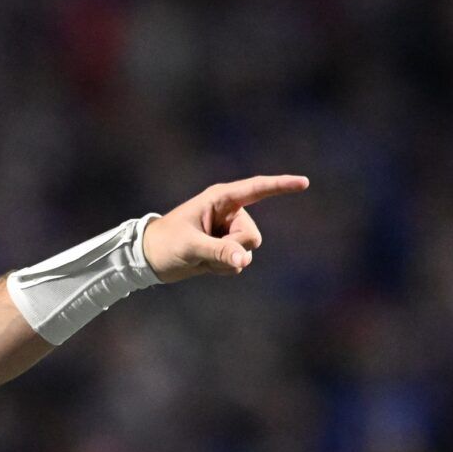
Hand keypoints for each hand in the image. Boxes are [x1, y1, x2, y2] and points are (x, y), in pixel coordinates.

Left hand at [141, 174, 309, 282]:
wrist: (148, 259)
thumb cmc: (164, 243)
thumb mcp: (191, 247)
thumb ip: (219, 251)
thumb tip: (244, 261)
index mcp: (220, 199)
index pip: (257, 189)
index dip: (281, 185)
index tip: (305, 183)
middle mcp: (229, 214)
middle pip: (252, 236)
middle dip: (234, 249)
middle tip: (205, 250)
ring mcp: (229, 232)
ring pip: (247, 251)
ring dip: (225, 261)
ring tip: (200, 257)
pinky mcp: (226, 249)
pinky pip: (238, 263)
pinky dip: (222, 269)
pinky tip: (204, 265)